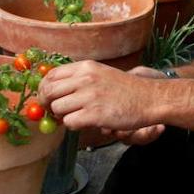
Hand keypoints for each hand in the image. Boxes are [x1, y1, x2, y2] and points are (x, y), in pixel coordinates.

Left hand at [39, 60, 164, 138]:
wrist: (149, 98)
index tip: (47, 98)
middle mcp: (85, 79)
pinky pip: (70, 122)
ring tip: (78, 116)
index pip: (51, 75)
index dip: (44, 89)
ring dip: (63, 116)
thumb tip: (53, 91)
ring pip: (57, 109)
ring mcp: (89, 96)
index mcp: (85, 67)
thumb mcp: (100, 74)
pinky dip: (74, 126)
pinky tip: (86, 122)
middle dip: (47, 104)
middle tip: (55, 112)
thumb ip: (78, 80)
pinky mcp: (95, 114)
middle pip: (49, 92)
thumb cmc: (125, 89)